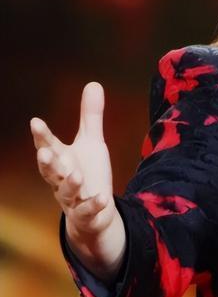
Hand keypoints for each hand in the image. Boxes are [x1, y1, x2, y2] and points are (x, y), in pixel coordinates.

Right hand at [30, 82, 124, 278]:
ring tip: (76, 175)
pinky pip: (88, 211)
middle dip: (47, 163)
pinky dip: (94, 205)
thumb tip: (93, 82)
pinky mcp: (86, 214)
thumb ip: (90, 116)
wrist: (93, 212)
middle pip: (51, 171)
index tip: (35, 122)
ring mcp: (73, 198)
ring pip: (66, 192)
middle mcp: (62, 179)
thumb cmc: (87, 172)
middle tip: (44, 154)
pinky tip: (103, 198)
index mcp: (61, 159)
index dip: (42, 136)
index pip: (48, 146)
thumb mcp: (90, 142)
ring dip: (70, 184)